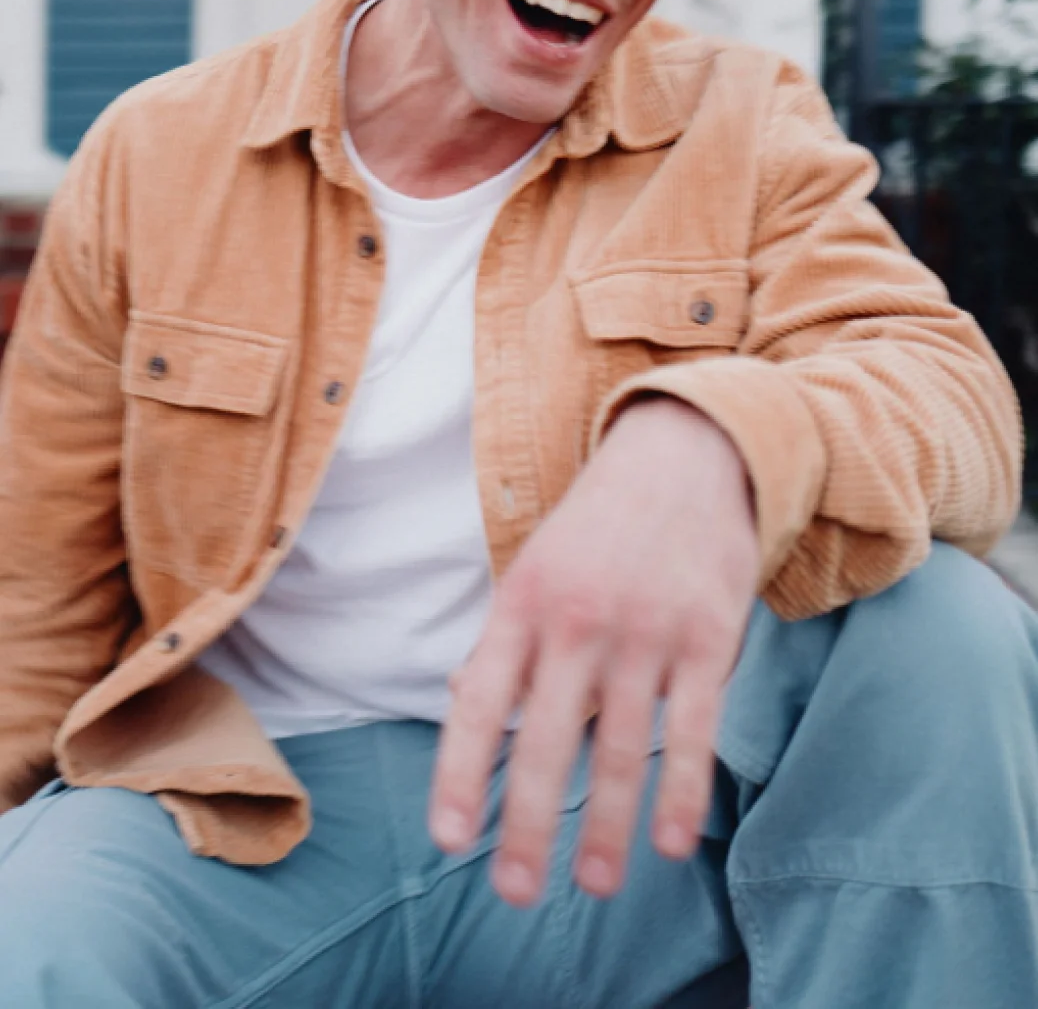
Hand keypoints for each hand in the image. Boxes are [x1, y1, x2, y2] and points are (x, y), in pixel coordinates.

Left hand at [428, 397, 759, 906]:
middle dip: (529, 824)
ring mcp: (646, 629)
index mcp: (523, 602)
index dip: (462, 773)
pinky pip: (695, 730)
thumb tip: (458, 707)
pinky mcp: (707, 636)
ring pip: (622, 747)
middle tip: (516, 893)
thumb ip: (503, 641)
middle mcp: (578, 619)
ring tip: (593, 885)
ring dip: (605, 826)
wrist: (688, 454)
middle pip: (547, 740)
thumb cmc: (600, 525)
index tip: (450, 839)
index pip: (482, 701)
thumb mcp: (535, 567)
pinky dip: (682, 792)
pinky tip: (671, 843)